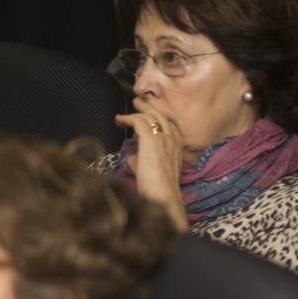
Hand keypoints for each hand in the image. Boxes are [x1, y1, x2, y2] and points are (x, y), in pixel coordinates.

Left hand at [115, 102, 188, 231]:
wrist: (162, 195)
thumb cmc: (158, 190)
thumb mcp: (154, 172)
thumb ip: (144, 162)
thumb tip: (133, 158)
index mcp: (178, 148)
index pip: (170, 127)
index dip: (158, 119)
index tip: (148, 116)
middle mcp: (173, 140)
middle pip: (161, 117)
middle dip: (149, 109)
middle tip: (138, 103)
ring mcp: (164, 139)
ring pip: (151, 117)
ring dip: (137, 112)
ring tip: (127, 110)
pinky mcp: (151, 140)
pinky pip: (140, 122)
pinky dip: (128, 119)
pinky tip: (119, 120)